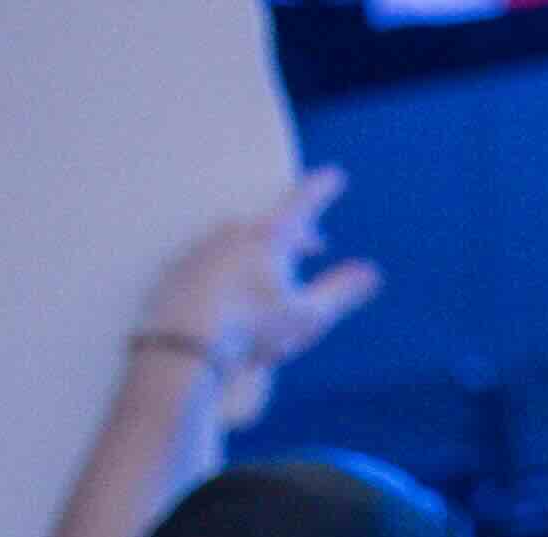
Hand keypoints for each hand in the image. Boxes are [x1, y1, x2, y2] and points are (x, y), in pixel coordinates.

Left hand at [140, 167, 380, 425]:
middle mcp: (233, 233)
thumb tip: (371, 271)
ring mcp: (201, 249)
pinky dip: (229, 269)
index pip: (303, 203)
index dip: (321, 190)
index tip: (335, 176)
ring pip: (240, 241)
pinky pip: (212, 261)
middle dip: (297, 235)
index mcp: (269, 238)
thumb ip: (340, 291)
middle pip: (272, 225)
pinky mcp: (177, 270)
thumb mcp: (307, 316)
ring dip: (260, 252)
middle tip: (315, 248)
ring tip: (272, 274)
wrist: (183, 348)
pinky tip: (232, 293)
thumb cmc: (252, 329)